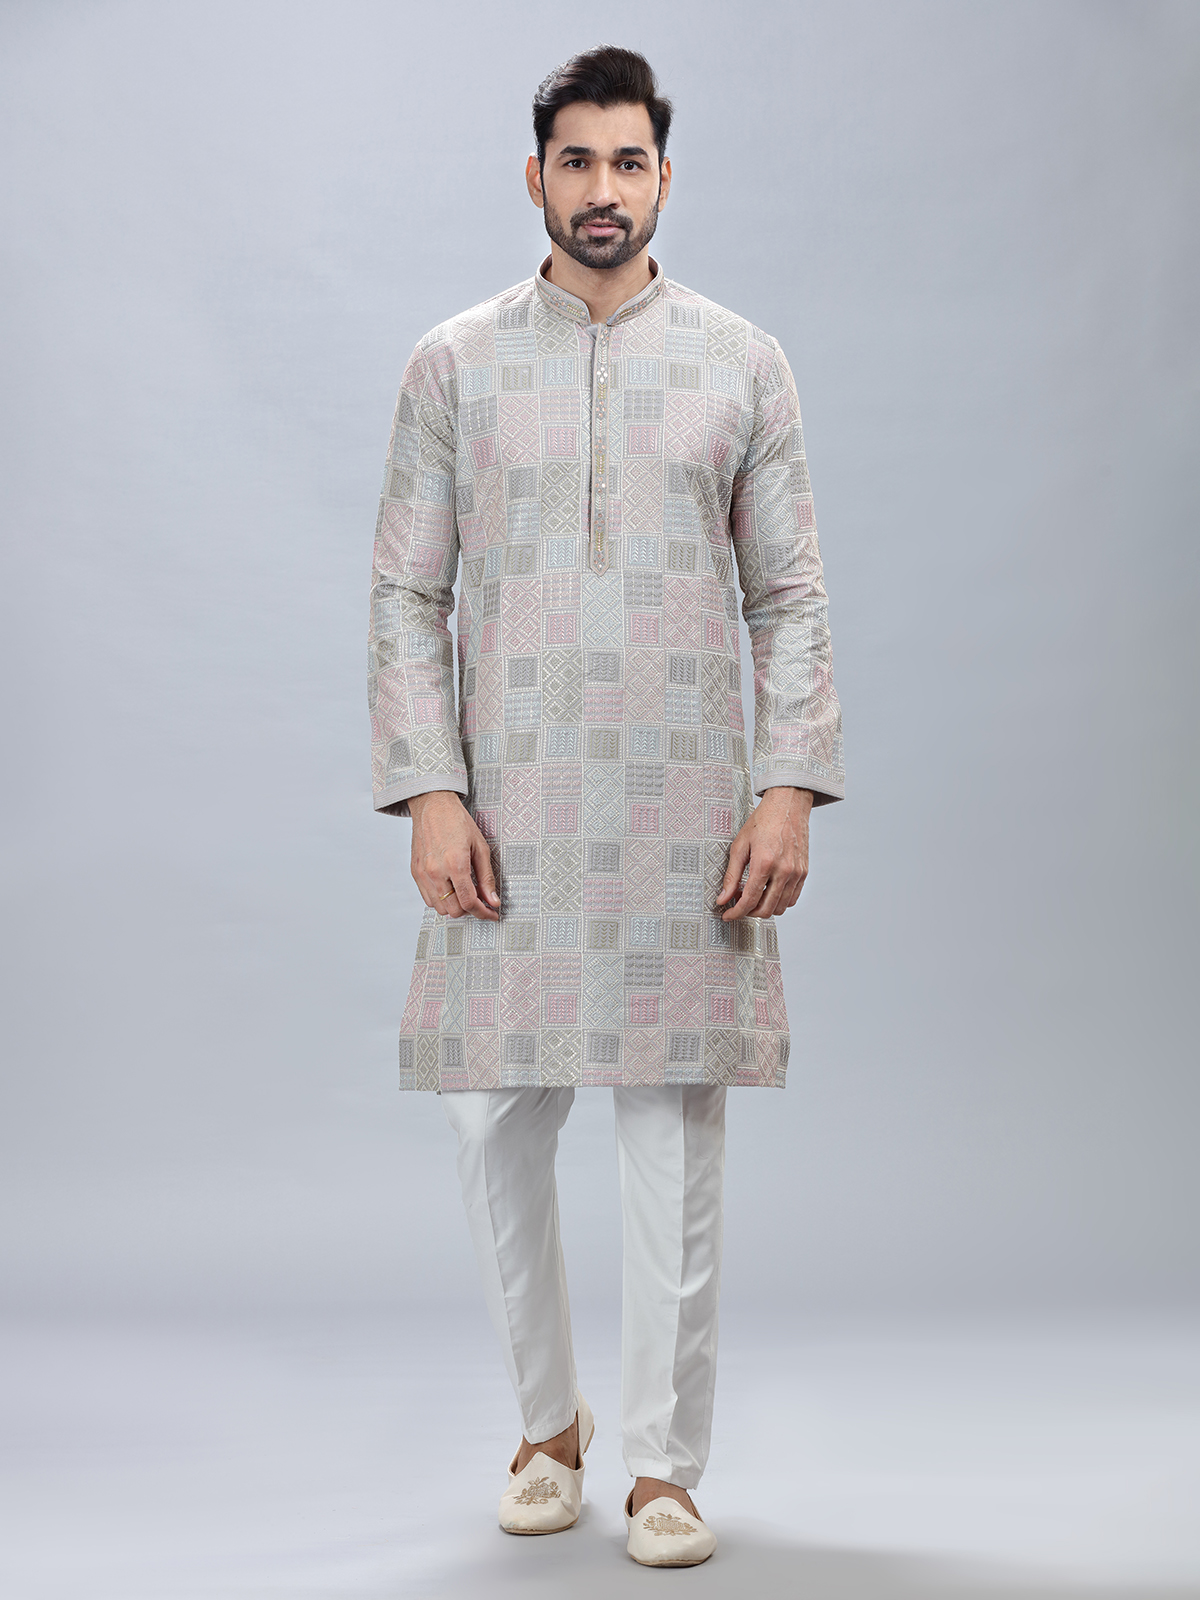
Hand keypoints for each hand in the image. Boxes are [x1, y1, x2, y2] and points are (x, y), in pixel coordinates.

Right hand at [408, 792, 500, 919]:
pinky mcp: (415, 872)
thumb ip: (486, 877)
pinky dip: (441, 899)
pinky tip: (450, 888)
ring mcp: (423, 873)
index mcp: (455, 864)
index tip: (492, 913)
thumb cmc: (457, 821)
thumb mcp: (480, 847)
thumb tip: (493, 900)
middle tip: (480, 900)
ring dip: (455, 906)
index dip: (483, 912)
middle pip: (454, 910)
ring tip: (464, 893)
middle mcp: (436, 871)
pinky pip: (428, 898)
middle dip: (470, 909)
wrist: (432, 805)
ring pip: (440, 908)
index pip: (469, 902)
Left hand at [714, 787, 812, 919]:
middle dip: (749, 912)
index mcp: (765, 863)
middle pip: (766, 909)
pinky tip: (767, 891)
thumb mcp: (740, 845)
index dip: (736, 912)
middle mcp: (784, 870)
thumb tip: (722, 898)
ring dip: (764, 908)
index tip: (727, 915)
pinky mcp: (803, 872)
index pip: (749, 900)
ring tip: (753, 894)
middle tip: (738, 903)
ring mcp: (796, 873)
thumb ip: (731, 875)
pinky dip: (779, 901)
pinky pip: (792, 898)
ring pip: (780, 907)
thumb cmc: (763, 820)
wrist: (788, 805)